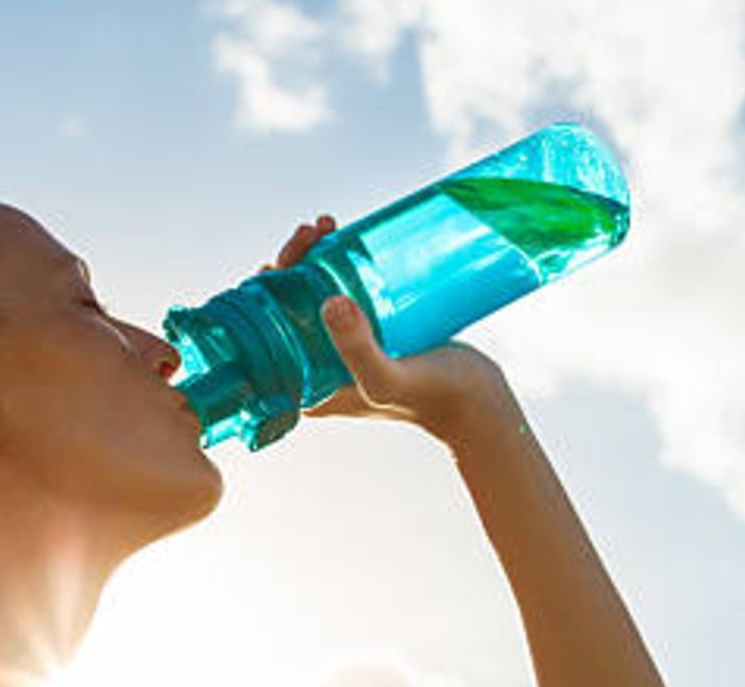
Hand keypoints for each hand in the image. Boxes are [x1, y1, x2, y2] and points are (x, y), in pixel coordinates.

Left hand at [259, 215, 516, 442]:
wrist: (479, 403)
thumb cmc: (432, 397)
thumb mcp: (388, 378)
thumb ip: (358, 350)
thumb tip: (329, 302)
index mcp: (307, 386)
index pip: (267, 333)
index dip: (265, 291)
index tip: (283, 258)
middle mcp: (318, 369)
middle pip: (289, 307)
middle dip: (291, 263)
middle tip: (312, 232)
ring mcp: (345, 351)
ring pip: (315, 294)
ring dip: (313, 257)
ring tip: (327, 226)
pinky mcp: (372, 334)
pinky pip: (344, 292)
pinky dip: (339, 263)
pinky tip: (343, 237)